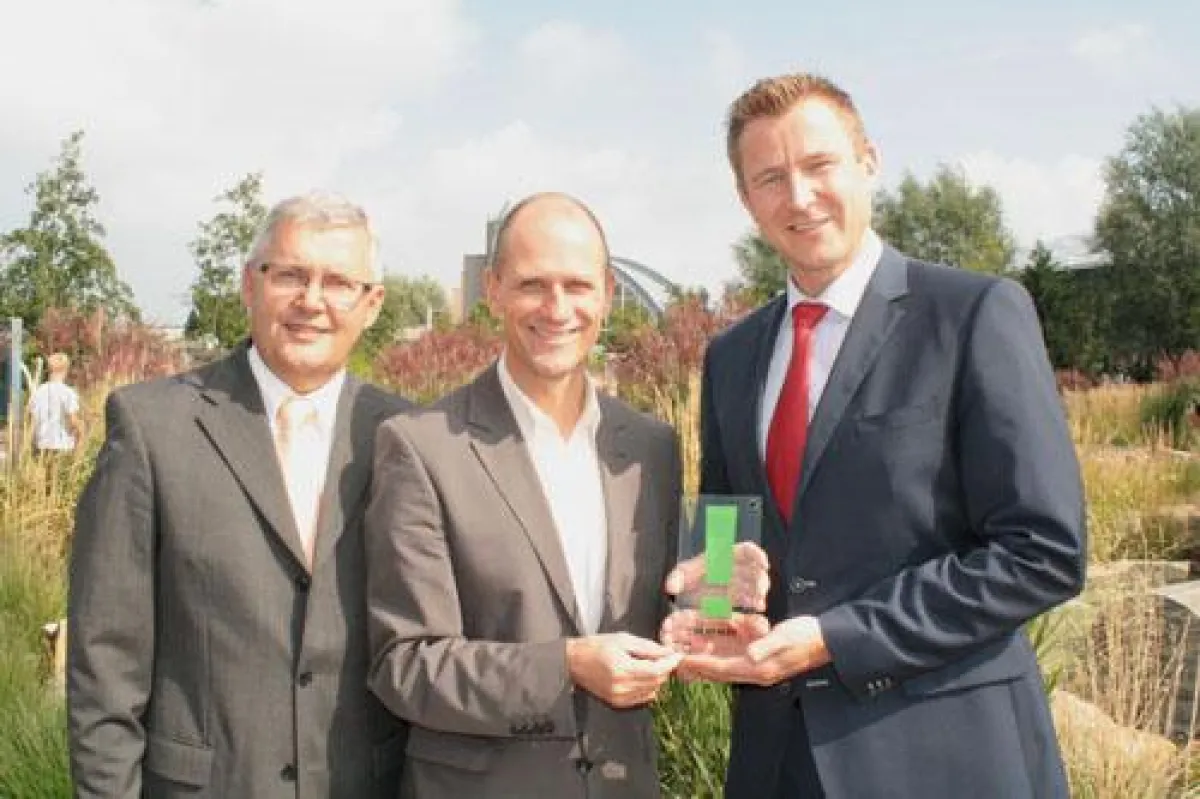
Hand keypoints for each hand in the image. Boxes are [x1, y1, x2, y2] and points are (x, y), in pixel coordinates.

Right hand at [566, 633, 682, 707]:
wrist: (574, 662)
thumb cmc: (597, 646)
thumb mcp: (623, 639)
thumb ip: (647, 648)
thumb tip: (668, 652)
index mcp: (622, 669)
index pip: (655, 671)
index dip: (670, 663)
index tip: (678, 655)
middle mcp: (622, 687)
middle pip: (656, 682)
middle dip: (665, 669)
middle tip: (666, 657)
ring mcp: (620, 698)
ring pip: (652, 691)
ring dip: (657, 679)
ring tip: (651, 664)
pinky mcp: (618, 703)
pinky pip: (643, 698)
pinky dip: (648, 687)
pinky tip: (641, 675)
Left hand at [663, 541, 770, 611]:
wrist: (686, 593)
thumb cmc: (686, 578)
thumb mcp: (680, 574)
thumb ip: (676, 578)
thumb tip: (671, 586)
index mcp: (724, 556)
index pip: (745, 550)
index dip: (757, 555)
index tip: (763, 564)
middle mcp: (735, 568)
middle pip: (754, 569)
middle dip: (760, 579)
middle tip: (760, 589)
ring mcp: (738, 583)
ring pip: (755, 585)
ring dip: (759, 592)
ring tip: (758, 602)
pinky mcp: (737, 598)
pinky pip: (749, 598)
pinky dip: (755, 602)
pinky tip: (757, 607)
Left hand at [677, 616, 830, 686]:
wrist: (828, 639)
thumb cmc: (808, 637)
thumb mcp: (787, 638)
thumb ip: (767, 646)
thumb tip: (750, 654)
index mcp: (760, 668)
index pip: (722, 668)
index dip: (701, 663)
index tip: (681, 660)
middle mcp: (756, 669)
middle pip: (719, 670)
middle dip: (697, 666)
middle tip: (674, 661)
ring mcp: (758, 663)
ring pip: (724, 663)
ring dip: (705, 659)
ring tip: (683, 653)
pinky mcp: (761, 655)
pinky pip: (734, 656)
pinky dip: (719, 651)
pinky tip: (707, 643)